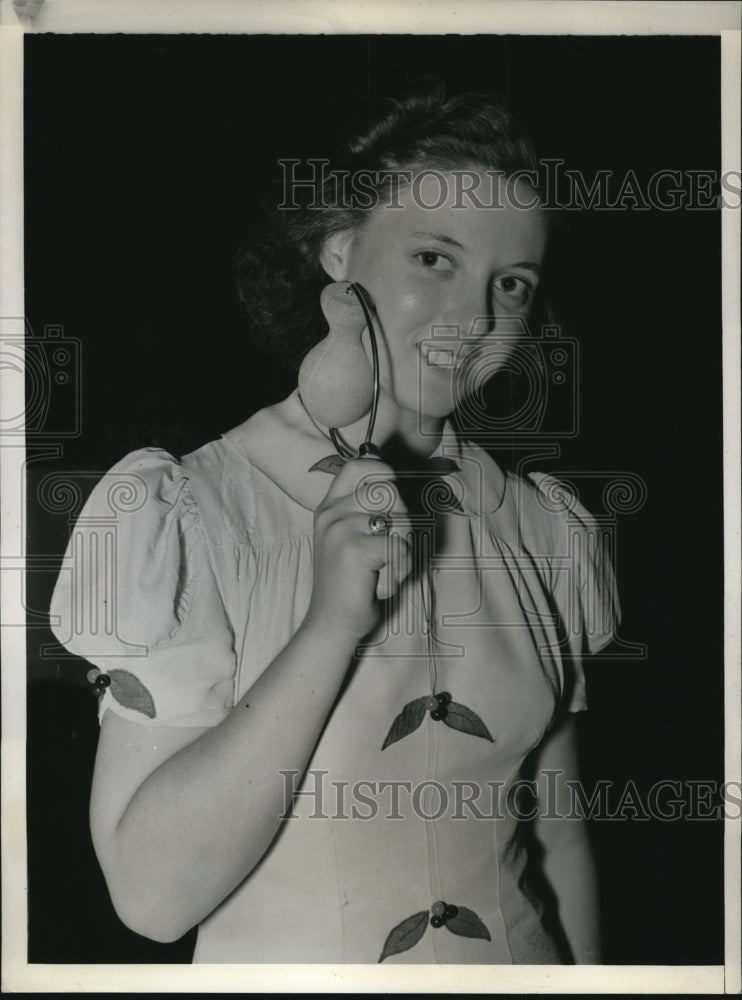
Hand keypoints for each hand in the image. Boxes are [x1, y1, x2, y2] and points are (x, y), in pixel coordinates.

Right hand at [304, 458, 411, 640]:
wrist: (331, 623)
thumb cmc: (351, 583)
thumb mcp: (352, 539)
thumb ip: (368, 512)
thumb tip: (397, 488)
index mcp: (330, 507)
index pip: (360, 466)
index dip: (384, 473)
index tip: (392, 501)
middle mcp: (332, 513)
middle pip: (390, 491)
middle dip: (403, 522)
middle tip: (388, 551)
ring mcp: (340, 529)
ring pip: (401, 521)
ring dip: (402, 552)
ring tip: (382, 570)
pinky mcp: (353, 549)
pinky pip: (400, 548)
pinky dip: (399, 570)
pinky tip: (379, 583)